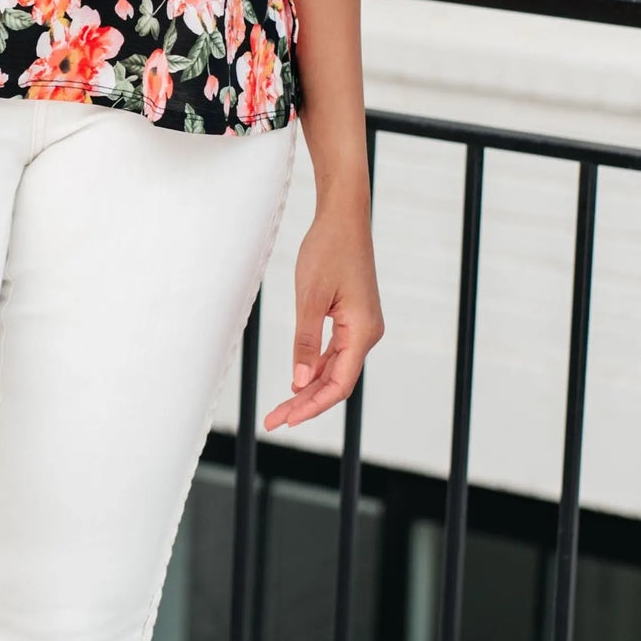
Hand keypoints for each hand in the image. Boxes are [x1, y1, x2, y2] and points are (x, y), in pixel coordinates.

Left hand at [265, 196, 382, 431]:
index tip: (286, 420)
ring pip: (334, 370)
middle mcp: (367, 334)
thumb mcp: (310, 297)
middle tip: (273, 421)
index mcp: (362, 332)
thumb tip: (299, 380)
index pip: (339, 384)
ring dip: (307, 389)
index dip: (312, 406)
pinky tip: (296, 383)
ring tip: (279, 409)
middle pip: (336, 382)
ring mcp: (361, 328)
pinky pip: (335, 354)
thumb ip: (305, 341)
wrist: (343, 219)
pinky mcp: (352, 320)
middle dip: (304, 403)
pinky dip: (314, 369)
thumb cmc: (328, 250)